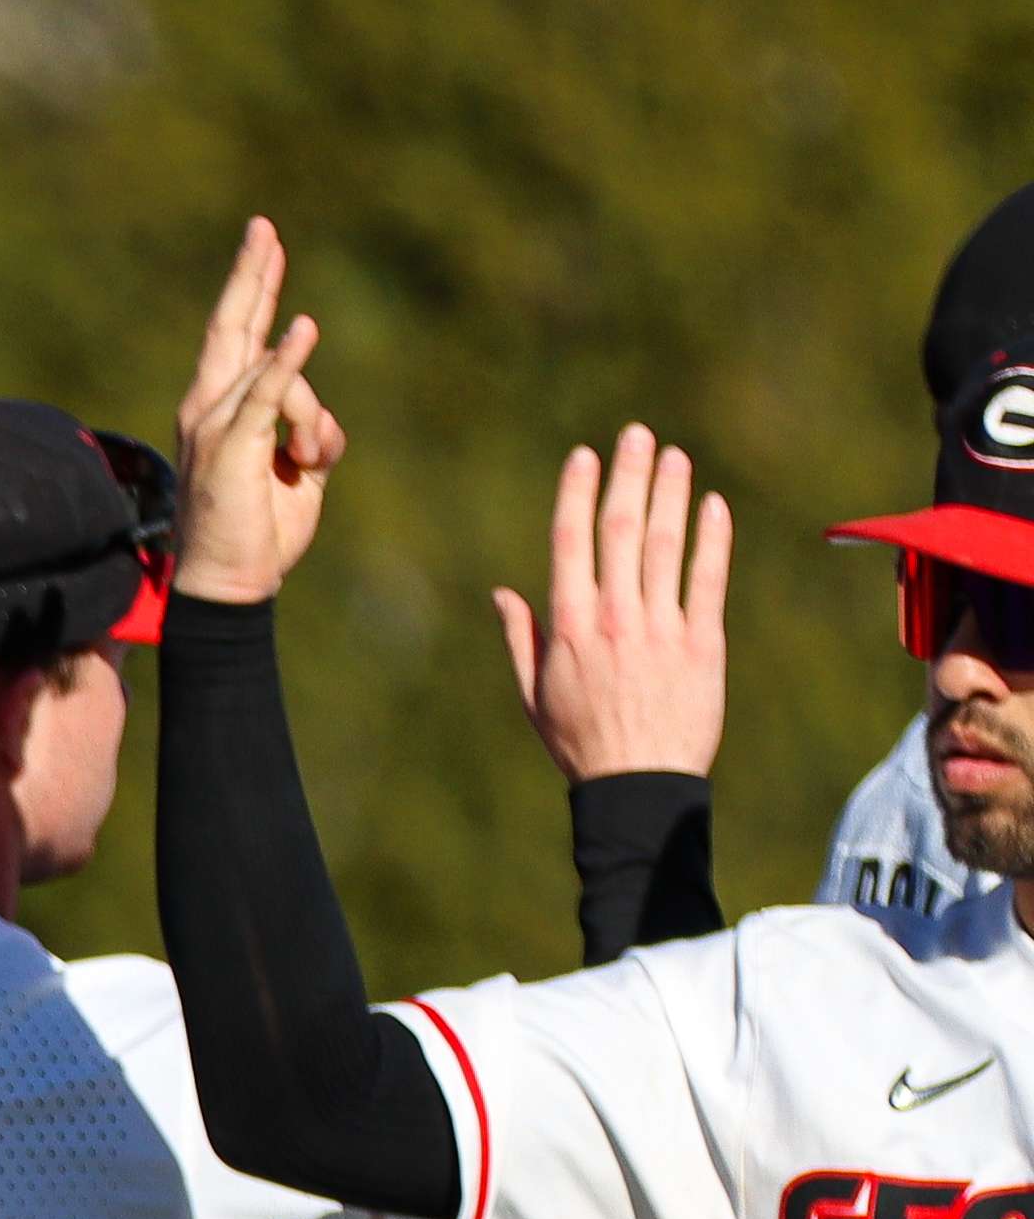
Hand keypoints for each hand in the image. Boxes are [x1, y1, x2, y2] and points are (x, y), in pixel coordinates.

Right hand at [172, 218, 347, 605]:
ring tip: (301, 467)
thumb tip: (322, 420)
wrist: (230, 583)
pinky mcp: (233, 442)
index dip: (253, 287)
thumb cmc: (261, 532)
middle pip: (234, 325)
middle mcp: (209, 407)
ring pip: (286, 382)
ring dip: (312, 428)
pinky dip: (288, 363)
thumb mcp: (301, 470)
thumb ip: (311, 430)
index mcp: (222, 411)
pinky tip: (303, 330)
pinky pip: (272, 392)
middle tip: (264, 227)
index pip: (239, 336)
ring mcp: (216, 423)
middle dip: (253, 274)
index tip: (266, 244)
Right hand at [491, 424, 730, 781]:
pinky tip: (714, 507)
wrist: (638, 783)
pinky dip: (713, 541)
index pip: (571, 543)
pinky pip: (708, 581)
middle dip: (629, 477)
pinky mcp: (702, 643)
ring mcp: (661, 628)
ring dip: (672, 496)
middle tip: (638, 435)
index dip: (577, 493)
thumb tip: (504, 593)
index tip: (585, 456)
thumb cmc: (581, 742)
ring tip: (677, 458)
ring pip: (667, 547)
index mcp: (569, 626)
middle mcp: (614, 618)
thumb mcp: (535, 694)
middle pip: (622, 531)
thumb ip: (523, 638)